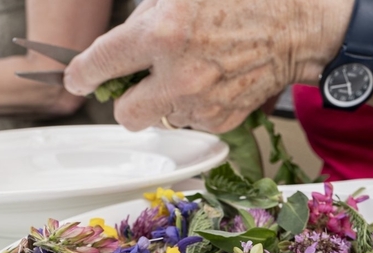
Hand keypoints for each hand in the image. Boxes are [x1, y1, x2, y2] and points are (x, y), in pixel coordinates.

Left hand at [63, 0, 347, 132]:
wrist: (296, 26)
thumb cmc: (243, 1)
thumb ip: (143, 16)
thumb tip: (118, 45)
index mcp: (162, 33)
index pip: (99, 65)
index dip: (80, 74)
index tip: (76, 79)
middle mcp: (178, 76)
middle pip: (124, 114)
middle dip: (124, 99)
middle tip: (135, 81)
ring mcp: (201, 103)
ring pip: (159, 118)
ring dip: (163, 100)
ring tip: (186, 72)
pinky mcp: (221, 119)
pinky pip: (189, 121)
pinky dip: (191, 106)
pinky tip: (209, 81)